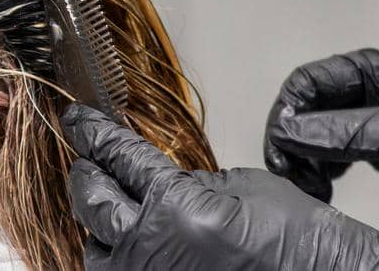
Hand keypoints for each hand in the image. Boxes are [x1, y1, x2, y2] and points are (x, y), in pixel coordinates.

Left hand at [64, 105, 378, 270]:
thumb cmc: (299, 239)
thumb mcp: (239, 186)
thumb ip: (187, 181)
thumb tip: (153, 179)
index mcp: (173, 208)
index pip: (118, 159)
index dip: (95, 135)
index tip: (79, 121)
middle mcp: (151, 251)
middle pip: (91, 202)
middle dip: (86, 175)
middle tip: (85, 158)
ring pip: (94, 250)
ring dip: (96, 224)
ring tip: (105, 204)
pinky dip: (116, 257)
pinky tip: (127, 242)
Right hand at [264, 42, 378, 249]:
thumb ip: (355, 133)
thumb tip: (293, 130)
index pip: (321, 76)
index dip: (293, 106)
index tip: (279, 142)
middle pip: (320, 106)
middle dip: (296, 134)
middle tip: (287, 171)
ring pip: (331, 134)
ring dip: (310, 156)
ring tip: (304, 184)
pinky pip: (351, 158)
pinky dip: (330, 171)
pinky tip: (325, 187)